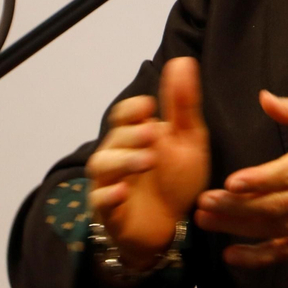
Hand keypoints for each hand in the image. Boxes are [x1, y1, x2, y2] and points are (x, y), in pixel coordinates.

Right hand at [87, 56, 210, 267]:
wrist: (170, 226)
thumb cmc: (175, 178)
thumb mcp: (187, 139)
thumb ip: (182, 103)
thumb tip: (182, 61)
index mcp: (134, 135)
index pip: (123, 115)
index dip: (133, 109)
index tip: (151, 106)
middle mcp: (116, 155)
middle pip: (114, 138)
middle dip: (132, 134)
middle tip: (154, 133)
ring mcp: (109, 183)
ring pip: (102, 166)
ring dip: (123, 161)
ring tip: (147, 160)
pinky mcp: (108, 213)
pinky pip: (100, 201)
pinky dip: (109, 195)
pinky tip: (123, 191)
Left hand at [193, 91, 287, 267]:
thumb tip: (265, 98)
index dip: (259, 181)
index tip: (231, 183)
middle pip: (272, 205)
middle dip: (234, 207)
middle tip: (201, 204)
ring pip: (274, 229)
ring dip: (237, 228)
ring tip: (205, 222)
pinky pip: (287, 253)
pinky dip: (259, 257)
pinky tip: (232, 256)